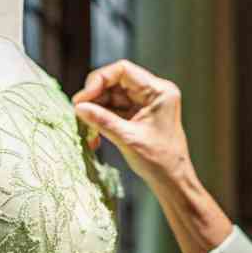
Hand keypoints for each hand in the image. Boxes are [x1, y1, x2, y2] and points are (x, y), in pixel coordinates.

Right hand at [73, 59, 193, 187]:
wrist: (173, 181)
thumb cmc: (159, 161)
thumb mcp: (128, 139)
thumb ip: (102, 120)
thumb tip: (78, 107)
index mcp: (159, 91)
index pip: (123, 70)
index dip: (99, 80)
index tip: (82, 98)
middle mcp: (153, 92)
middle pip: (115, 82)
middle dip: (95, 96)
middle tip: (79, 112)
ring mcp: (145, 104)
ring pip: (113, 96)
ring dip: (96, 109)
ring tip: (85, 126)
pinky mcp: (138, 115)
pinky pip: (115, 109)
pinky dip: (102, 118)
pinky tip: (93, 133)